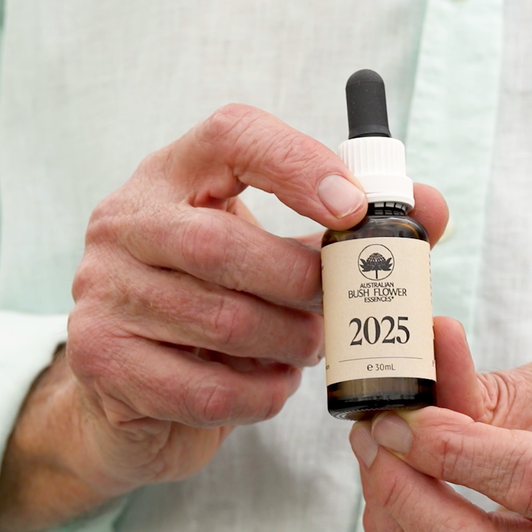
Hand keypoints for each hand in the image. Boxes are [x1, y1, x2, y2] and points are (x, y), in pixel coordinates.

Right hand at [0, 104, 448, 531]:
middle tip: (334, 307)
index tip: (353, 207)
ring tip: (307, 348)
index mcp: (171, 174)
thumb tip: (431, 207)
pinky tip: (273, 387)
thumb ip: (351, 231)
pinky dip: (259, 396)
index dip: (299, 164)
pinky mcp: (100, 359)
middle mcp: (123, 222)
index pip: (231, 136)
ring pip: (219, 321)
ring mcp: (101, 291)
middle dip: (298, 283)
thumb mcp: (279, 254)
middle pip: (222, 243)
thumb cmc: (223, 304)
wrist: (135, 391)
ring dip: (286, 344)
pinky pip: (204, 388)